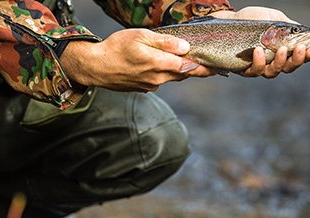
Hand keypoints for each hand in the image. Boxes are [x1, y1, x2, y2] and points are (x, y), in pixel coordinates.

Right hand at [60, 29, 217, 91]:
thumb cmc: (116, 48)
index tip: (215, 67)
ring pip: (171, 78)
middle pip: (182, 75)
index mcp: (159, 65)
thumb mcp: (140, 37)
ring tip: (184, 62)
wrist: (95, 67)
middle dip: (194, 70)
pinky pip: (158, 81)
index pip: (188, 67)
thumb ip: (165, 42)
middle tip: (207, 65)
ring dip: (178, 71)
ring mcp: (149, 86)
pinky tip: (157, 66)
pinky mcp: (142, 89)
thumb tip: (185, 47)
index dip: (203, 67)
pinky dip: (163, 74)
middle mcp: (157, 79)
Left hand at [211, 6, 309, 77]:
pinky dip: (258, 62)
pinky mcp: (243, 69)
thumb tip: (302, 32)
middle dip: (296, 61)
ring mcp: (257, 66)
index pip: (297, 57)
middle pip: (287, 68)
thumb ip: (287, 27)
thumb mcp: (273, 18)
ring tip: (280, 49)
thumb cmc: (252, 20)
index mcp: (281, 49)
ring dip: (279, 62)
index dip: (306, 56)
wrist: (229, 20)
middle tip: (299, 50)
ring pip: (272, 72)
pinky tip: (259, 51)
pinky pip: (253, 71)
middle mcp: (271, 61)